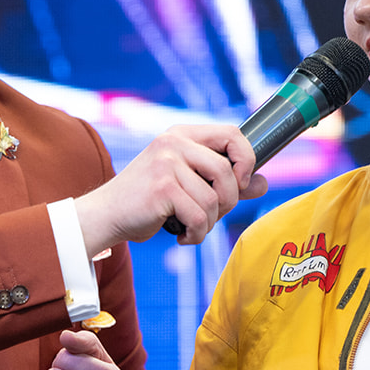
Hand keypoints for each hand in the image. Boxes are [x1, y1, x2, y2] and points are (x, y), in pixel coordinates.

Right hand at [74, 124, 267, 252]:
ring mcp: (166, 163)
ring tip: (191, 227)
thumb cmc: (148, 201)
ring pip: (214, 198)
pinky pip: (199, 215)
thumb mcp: (188, 185)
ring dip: (208, 223)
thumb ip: (225, 182)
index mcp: (182, 135)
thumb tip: (263, 182)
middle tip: (210, 215)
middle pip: (227, 171)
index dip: (246, 160)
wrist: (106, 216)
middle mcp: (174, 143)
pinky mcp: (162, 188)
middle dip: (228, 202)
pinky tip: (182, 235)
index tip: (241, 183)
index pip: (233, 134)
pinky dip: (196, 233)